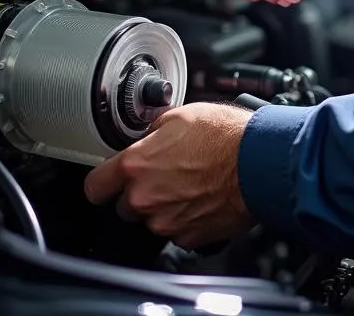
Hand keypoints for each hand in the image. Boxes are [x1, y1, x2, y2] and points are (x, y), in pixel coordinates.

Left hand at [83, 103, 255, 248]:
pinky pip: (177, 231)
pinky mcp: (188, 237)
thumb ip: (154, 130)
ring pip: (152, 219)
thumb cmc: (227, 136)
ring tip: (191, 183)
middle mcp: (145, 198)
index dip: (102, 181)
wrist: (259, 162)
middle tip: (166, 174)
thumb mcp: (183, 115)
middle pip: (125, 205)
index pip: (94, 186)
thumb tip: (149, 135)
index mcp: (136, 166)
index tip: (109, 179)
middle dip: (140, 192)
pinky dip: (186, 218)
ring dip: (165, 205)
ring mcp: (166, 222)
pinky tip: (202, 197)